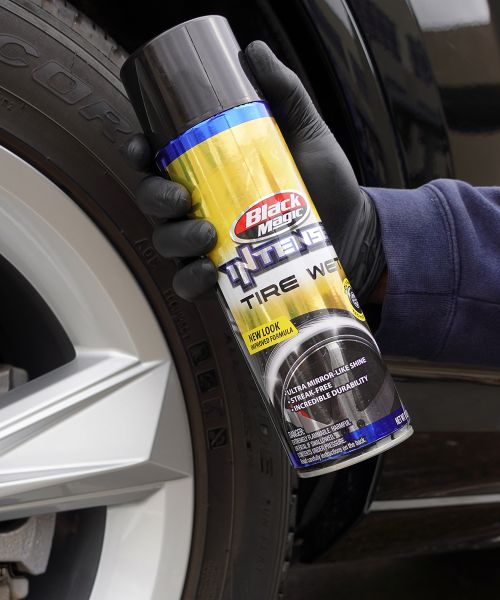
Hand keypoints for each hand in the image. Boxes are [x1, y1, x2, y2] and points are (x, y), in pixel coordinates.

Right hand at [124, 41, 384, 303]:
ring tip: (206, 235)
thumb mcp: (307, 131)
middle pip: (153, 201)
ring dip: (175, 240)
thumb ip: (284, 94)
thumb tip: (252, 51)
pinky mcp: (224, 278)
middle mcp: (201, 205)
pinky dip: (189, 281)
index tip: (141, 149)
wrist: (352, 227)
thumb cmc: (325, 180)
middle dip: (155, 198)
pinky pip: (188, 284)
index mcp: (210, 169)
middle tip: (180, 198)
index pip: (158, 159)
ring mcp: (210, 244)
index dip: (138, 153)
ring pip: (167, 243)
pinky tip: (207, 274)